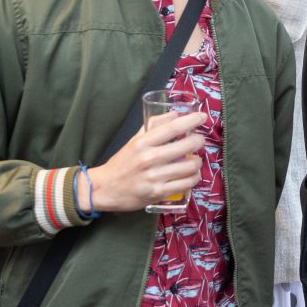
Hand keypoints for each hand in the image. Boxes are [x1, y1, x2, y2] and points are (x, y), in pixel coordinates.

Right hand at [83, 112, 206, 211]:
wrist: (104, 189)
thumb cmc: (122, 163)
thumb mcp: (134, 140)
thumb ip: (153, 126)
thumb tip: (174, 114)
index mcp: (143, 142)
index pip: (173, 128)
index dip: (192, 120)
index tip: (203, 117)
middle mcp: (149, 158)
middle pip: (187, 145)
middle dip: (199, 141)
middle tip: (199, 140)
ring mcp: (154, 177)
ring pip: (191, 166)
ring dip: (198, 161)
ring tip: (194, 159)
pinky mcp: (158, 193)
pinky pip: (187, 183)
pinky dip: (194, 177)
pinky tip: (191, 174)